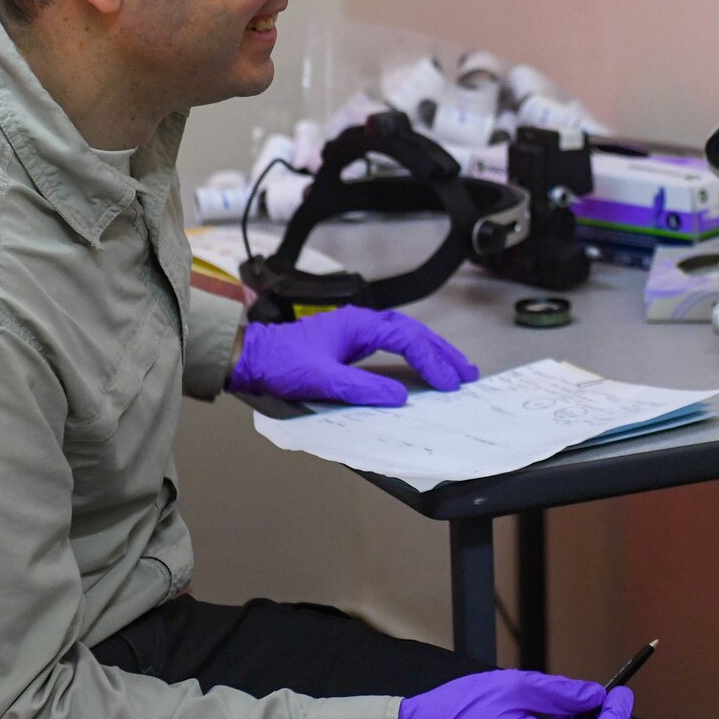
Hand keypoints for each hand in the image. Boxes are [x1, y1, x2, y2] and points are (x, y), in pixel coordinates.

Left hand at [224, 307, 477, 405]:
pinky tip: (422, 368)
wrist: (252, 358)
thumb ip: (361, 387)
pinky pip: (392, 346)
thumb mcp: (321, 379)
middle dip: (442, 353)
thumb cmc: (281, 363)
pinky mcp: (351, 344)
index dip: (431, 360)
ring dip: (431, 352)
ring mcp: (357, 332)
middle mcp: (361, 323)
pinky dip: (413, 356)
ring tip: (455, 370)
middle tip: (467, 373)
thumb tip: (400, 396)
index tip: (449, 382)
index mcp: (358, 324)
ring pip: (405, 337)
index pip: (407, 339)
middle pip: (413, 333)